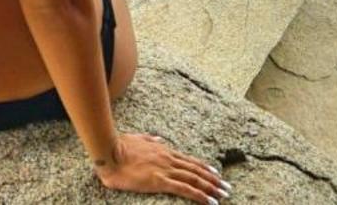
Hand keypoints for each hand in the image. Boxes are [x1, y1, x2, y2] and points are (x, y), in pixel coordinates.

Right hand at [94, 133, 229, 200]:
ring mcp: (165, 169)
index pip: (189, 161)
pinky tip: (210, 202)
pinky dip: (200, 195)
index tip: (215, 173)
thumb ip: (150, 140)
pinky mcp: (160, 180)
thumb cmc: (119, 146)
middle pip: (196, 170)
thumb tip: (159, 139)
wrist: (109, 151)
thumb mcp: (137, 139)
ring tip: (223, 194)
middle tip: (227, 187)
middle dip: (213, 180)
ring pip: (194, 179)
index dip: (203, 167)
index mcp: (163, 150)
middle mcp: (168, 159)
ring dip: (211, 188)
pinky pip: (185, 189)